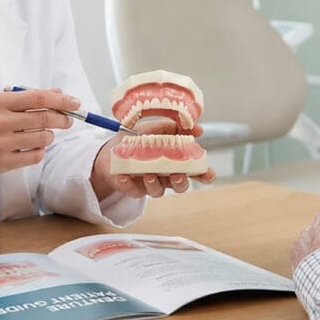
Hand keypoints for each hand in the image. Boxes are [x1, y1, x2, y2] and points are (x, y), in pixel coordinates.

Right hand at [0, 88, 77, 184]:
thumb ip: (25, 99)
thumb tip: (57, 93)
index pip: (38, 98)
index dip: (61, 100)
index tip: (75, 102)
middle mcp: (0, 121)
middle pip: (44, 118)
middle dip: (62, 119)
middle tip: (67, 120)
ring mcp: (1, 143)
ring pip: (42, 138)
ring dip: (49, 136)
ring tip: (42, 135)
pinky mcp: (2, 162)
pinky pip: (35, 156)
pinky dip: (40, 151)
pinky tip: (33, 147)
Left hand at [91, 119, 214, 199]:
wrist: (111, 151)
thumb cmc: (136, 140)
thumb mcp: (156, 129)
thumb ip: (175, 128)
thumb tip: (198, 128)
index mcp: (173, 162)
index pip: (193, 171)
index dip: (202, 174)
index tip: (208, 174)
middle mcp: (164, 175)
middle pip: (179, 185)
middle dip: (181, 182)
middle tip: (177, 175)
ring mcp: (149, 184)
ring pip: (158, 191)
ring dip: (155, 184)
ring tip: (148, 174)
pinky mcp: (133, 189)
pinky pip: (134, 191)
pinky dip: (130, 184)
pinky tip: (126, 177)